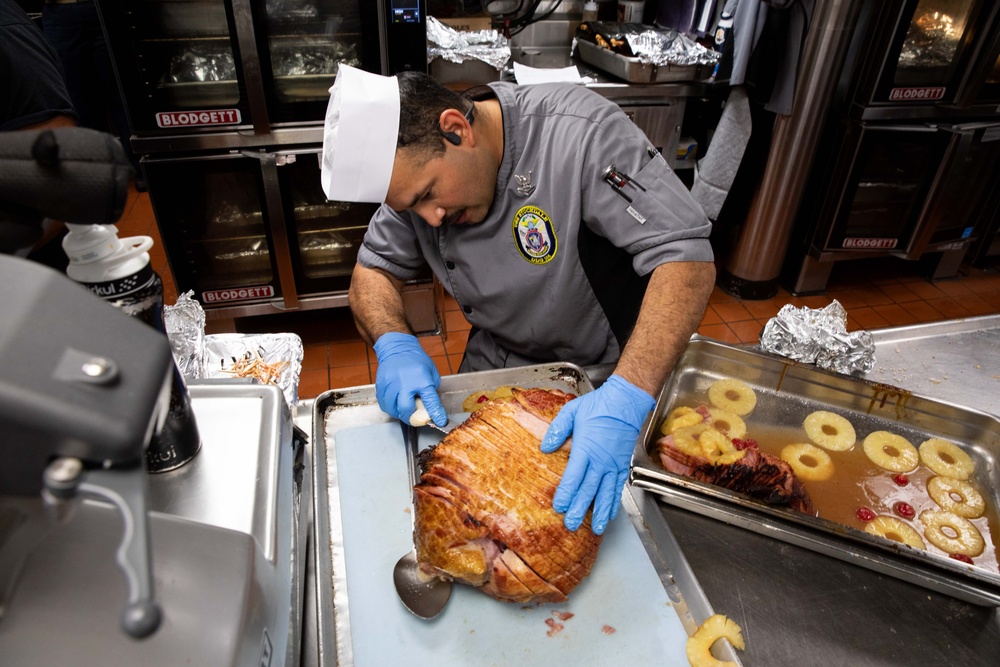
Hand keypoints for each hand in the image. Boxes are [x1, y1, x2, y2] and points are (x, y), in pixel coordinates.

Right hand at [372, 332, 447, 426]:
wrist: (397, 348)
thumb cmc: (415, 360)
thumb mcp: (431, 371)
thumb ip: (431, 389)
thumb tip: (430, 406)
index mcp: (421, 380)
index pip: (430, 401)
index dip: (436, 414)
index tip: (439, 422)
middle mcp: (404, 383)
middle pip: (405, 409)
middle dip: (410, 417)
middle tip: (414, 417)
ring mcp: (390, 384)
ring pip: (392, 409)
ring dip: (399, 413)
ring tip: (403, 408)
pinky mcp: (380, 386)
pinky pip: (383, 403)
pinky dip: (390, 406)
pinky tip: (395, 402)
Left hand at [540, 375, 654, 534]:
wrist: (624, 403)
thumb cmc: (597, 406)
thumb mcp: (572, 412)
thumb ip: (557, 430)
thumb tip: (545, 447)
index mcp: (585, 449)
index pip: (574, 477)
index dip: (566, 494)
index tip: (559, 507)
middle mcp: (600, 461)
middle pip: (588, 490)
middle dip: (580, 509)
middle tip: (572, 525)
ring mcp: (613, 465)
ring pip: (606, 493)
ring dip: (600, 512)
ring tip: (597, 528)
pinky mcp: (622, 465)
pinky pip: (618, 487)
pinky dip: (614, 502)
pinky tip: (610, 512)